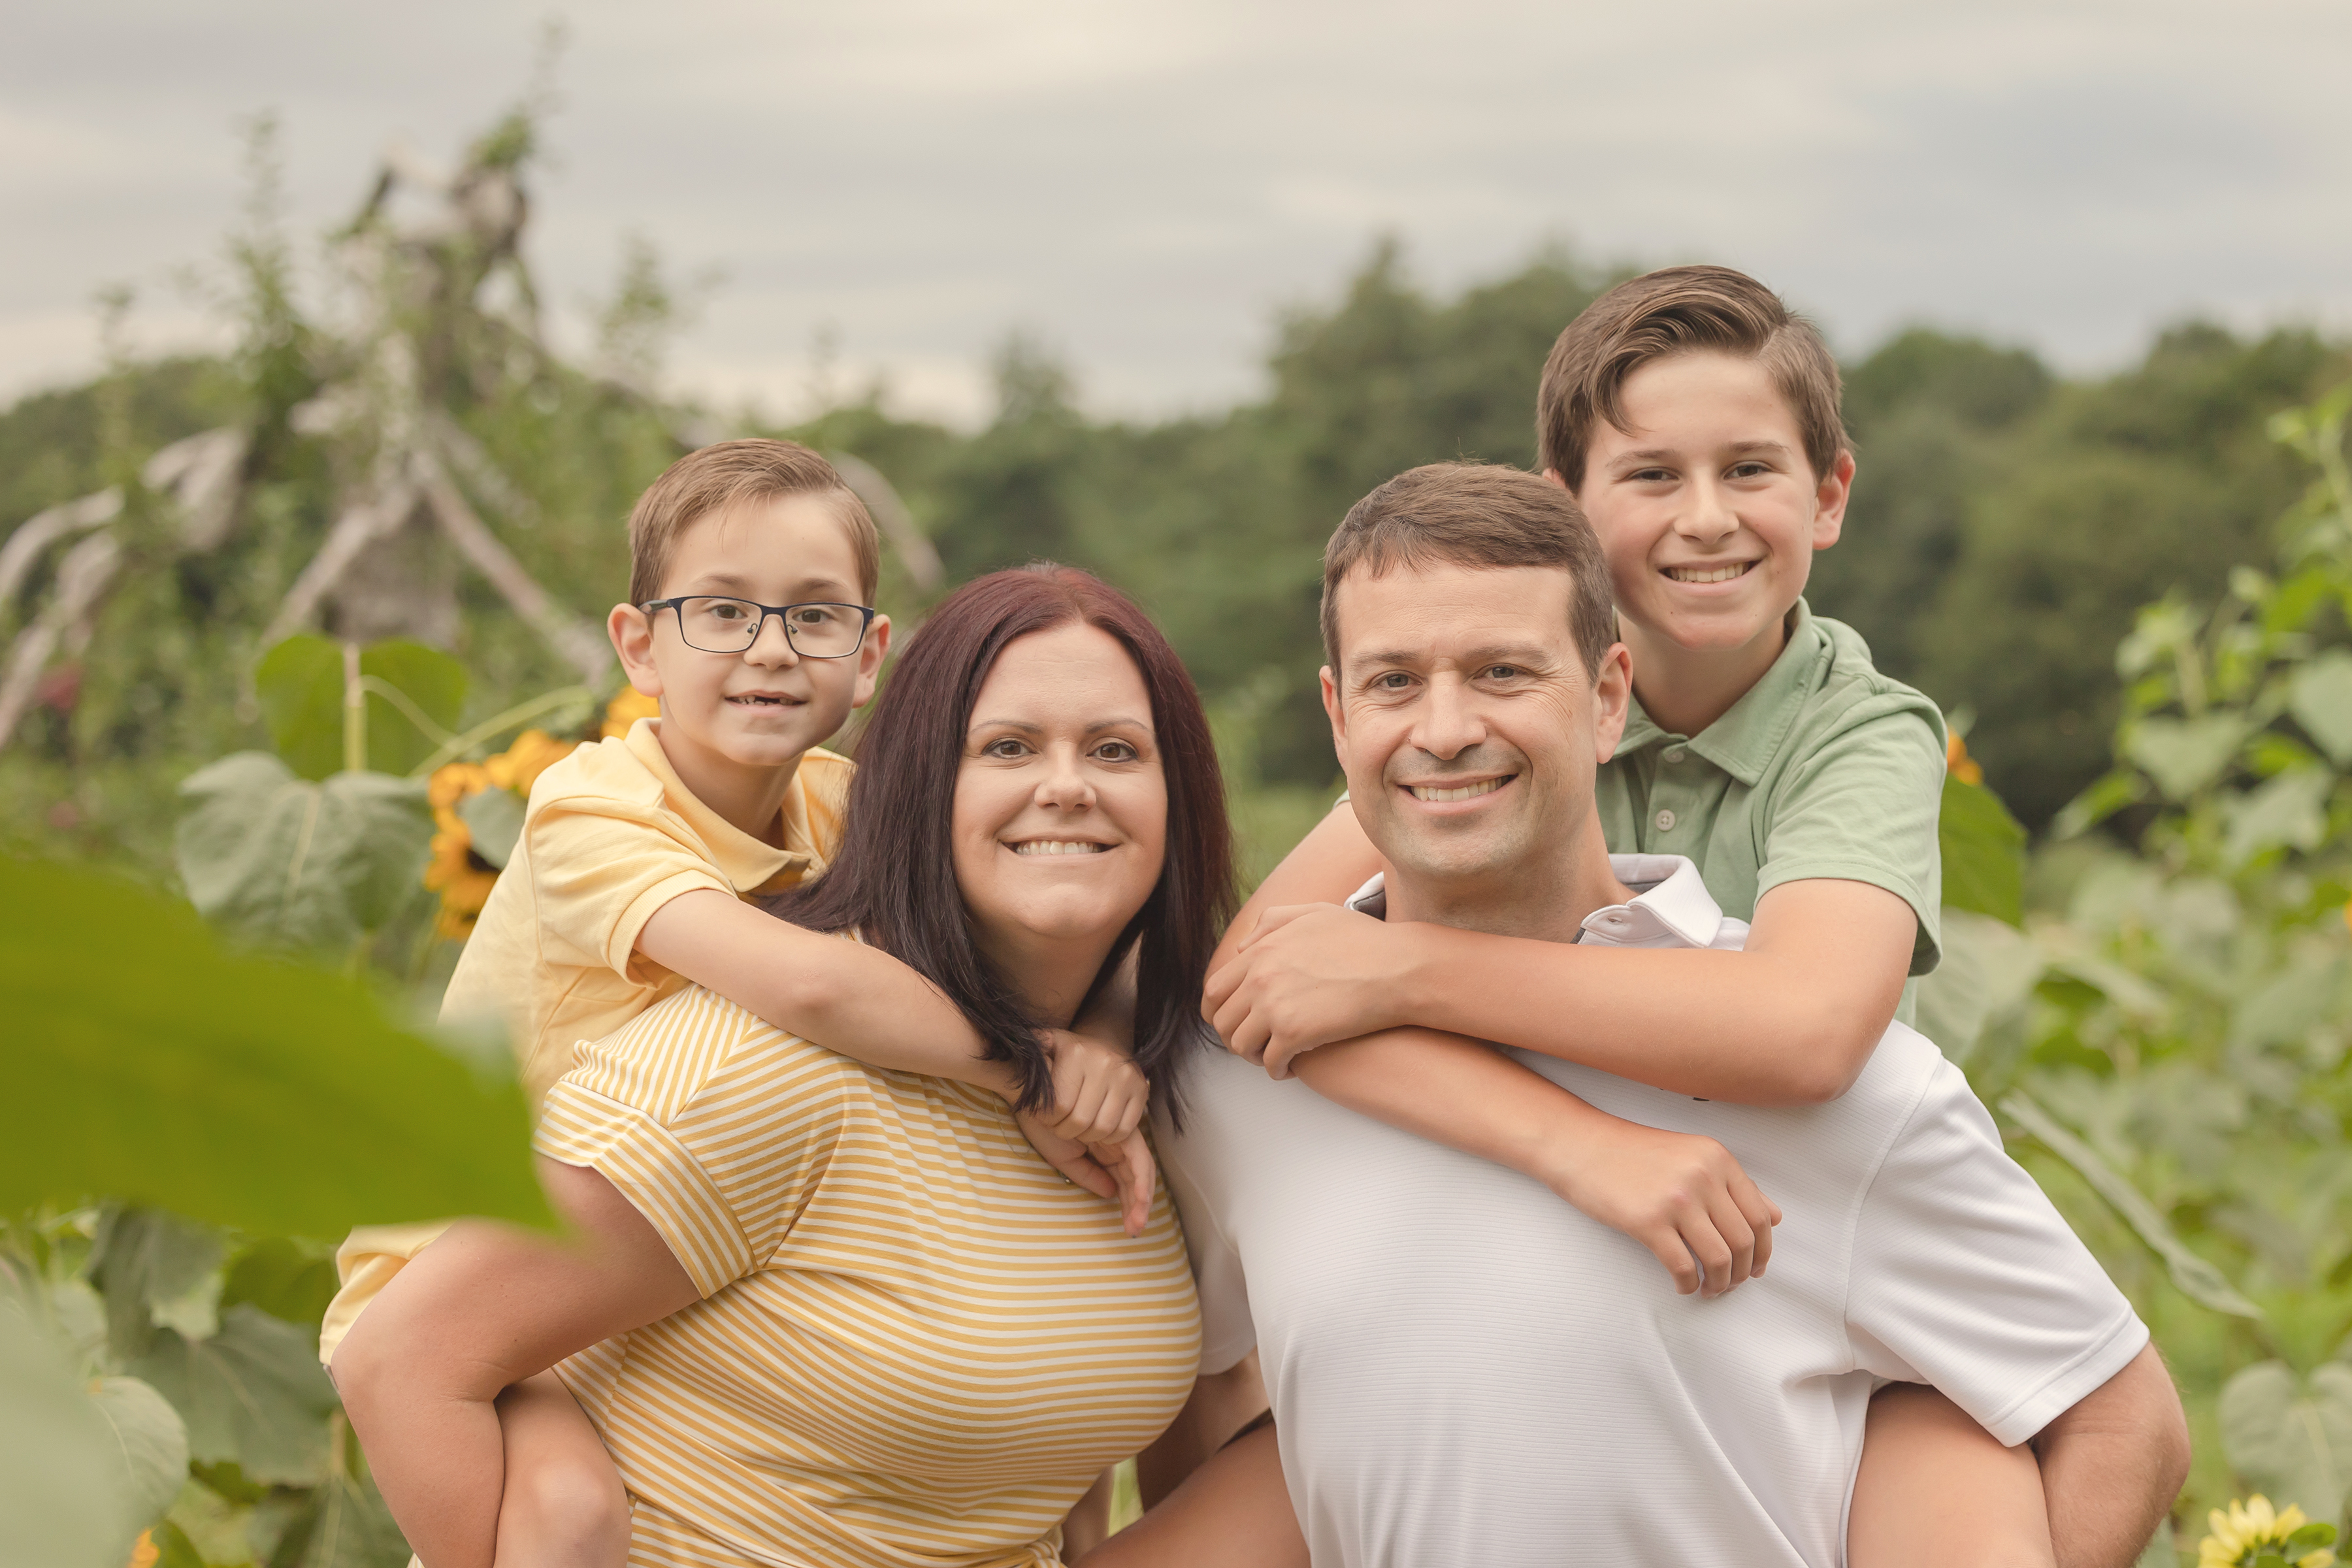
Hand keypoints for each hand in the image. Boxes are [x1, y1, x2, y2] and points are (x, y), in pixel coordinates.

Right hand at [1015, 1114, 1157, 1237]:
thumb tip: (1112, 1193)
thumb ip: (1089, 1176)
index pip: (1125, 1179)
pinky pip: (1139, 1157)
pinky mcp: (1122, 1130)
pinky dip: (1141, 1179)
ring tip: (1137, 1223)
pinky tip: (1140, 1199)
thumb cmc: (1046, 1127)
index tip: (1130, 1229)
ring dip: (1142, 1197)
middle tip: (1135, 1229)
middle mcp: (1116, 1142)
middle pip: (1137, 1177)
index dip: (1131, 1203)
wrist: (1036, 1101)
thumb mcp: (1066, 1160)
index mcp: (1105, 1149)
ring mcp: (1121, 1134)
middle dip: (1139, 1205)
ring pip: (1142, 1170)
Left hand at [1038, 1028, 1149, 1144]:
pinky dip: (1109, 1137)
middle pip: (1081, 1121)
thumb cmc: (1068, 1054)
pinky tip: (1097, 1127)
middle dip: (1065, 1131)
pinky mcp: (1142, 1090)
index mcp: (1076, 1053)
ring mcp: (1127, 1077)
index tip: (1047, 1117)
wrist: (1105, 1042)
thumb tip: (1000, 1052)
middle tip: (1061, 1127)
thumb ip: (1028, 1053)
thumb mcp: (1044, 1046)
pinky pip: (1124, 1129)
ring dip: (1087, 1137)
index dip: (1049, 1120)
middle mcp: (1104, 1062)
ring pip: (1103, 1128)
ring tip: (1078, 1128)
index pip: (1058, 1107)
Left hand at [1203, 903, 1407, 1076]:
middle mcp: (1260, 978)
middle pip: (1221, 1021)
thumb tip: (1242, 947)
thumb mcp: (1315, 912)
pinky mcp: (1295, 1034)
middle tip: (1252, 1044)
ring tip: (1272, 1056)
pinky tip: (1291, 1068)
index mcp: (1261, 951)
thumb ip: (1274, 922)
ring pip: (1241, 1046)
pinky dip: (1277, 1070)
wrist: (1399, 968)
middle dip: (1232, 1036)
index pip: (1214, 989)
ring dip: (1253, 1056)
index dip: (1217, 1012)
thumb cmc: (1365, 940)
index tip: (1233, 1022)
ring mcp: (1275, 1007)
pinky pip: (1270, 1063)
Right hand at [1541, 1119, 1781, 1296]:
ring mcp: (1676, 1199)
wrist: (1581, 1146)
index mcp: (1717, 1158)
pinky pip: (1683, 1266)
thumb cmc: (1633, 1153)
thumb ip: (1733, 1183)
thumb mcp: (1691, 1155)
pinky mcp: (1648, 1221)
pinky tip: (1683, 1286)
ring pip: (1718, 1258)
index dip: (1763, 1249)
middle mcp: (1702, 1176)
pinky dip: (1688, 1285)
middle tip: (1732, 1283)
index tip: (1755, 1266)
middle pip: (1743, 1240)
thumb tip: (1774, 1217)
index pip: (1759, 1214)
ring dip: (1719, 1283)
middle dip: (1742, 1271)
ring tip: (1710, 1289)